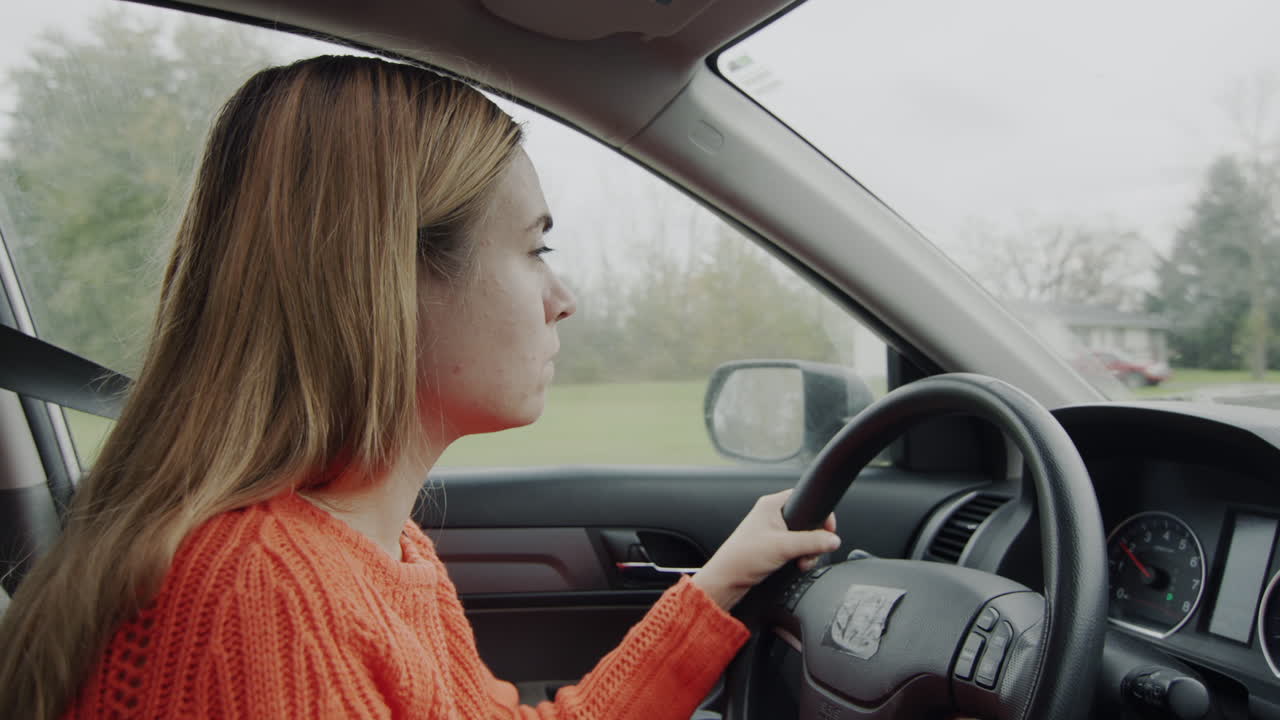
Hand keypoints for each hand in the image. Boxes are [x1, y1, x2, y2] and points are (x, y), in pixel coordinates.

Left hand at [691, 489, 839, 610]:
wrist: (726, 580)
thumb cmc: (743, 557)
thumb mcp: (784, 547)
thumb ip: (812, 542)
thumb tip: (834, 540)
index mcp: (771, 505)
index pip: (805, 498)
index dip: (820, 514)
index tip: (828, 530)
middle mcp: (771, 515)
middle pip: (806, 521)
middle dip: (813, 540)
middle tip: (810, 552)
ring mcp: (771, 531)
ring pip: (802, 537)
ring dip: (807, 551)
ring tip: (800, 562)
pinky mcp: (771, 546)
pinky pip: (794, 547)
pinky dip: (799, 557)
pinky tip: (795, 565)